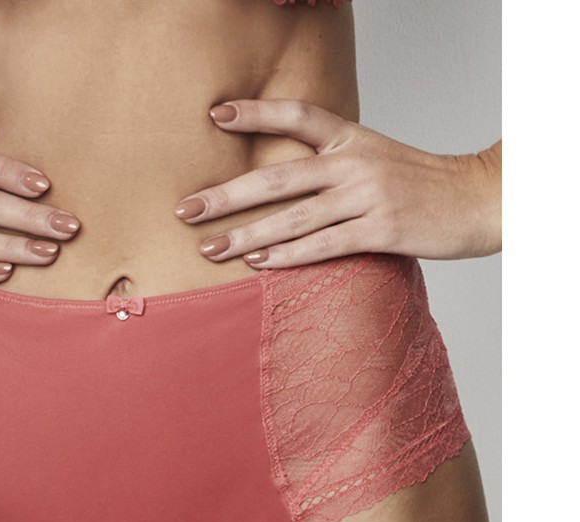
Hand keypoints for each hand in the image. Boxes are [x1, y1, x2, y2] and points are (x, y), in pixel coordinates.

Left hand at [174, 99, 500, 266]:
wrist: (480, 199)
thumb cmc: (423, 183)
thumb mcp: (377, 157)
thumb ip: (334, 164)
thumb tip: (287, 183)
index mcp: (353, 138)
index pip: (297, 116)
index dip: (256, 112)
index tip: (216, 115)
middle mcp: (354, 163)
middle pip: (278, 176)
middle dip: (226, 195)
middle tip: (186, 209)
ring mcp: (367, 196)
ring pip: (293, 217)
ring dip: (245, 235)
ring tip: (209, 249)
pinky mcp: (381, 230)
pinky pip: (323, 245)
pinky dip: (287, 256)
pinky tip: (257, 263)